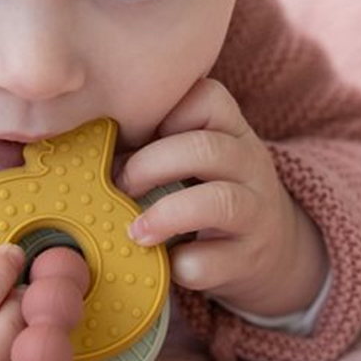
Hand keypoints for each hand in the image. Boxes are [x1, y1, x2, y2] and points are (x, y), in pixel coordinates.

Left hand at [117, 78, 327, 316]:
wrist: (272, 252)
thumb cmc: (209, 192)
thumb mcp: (196, 158)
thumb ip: (156, 143)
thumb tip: (88, 147)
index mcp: (231, 130)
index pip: (208, 96)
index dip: (164, 111)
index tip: (134, 133)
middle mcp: (250, 164)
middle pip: (205, 148)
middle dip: (150, 165)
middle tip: (120, 185)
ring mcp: (256, 211)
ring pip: (219, 201)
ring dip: (166, 215)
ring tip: (135, 231)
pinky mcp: (250, 258)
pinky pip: (213, 260)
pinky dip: (181, 264)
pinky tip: (164, 263)